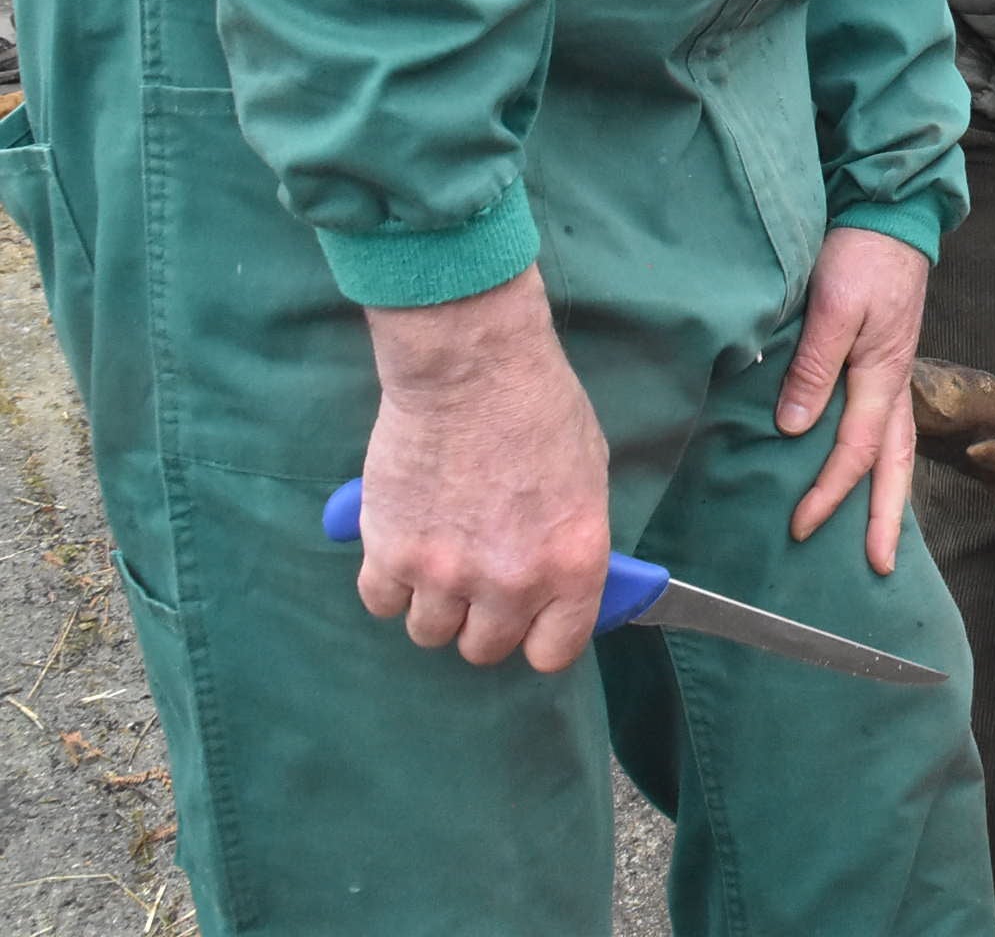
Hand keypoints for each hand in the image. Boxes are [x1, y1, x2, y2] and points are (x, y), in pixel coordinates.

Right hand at [356, 266, 610, 670]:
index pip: (554, 652)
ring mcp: (446, 573)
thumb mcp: (588, 479)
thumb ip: (569, 543)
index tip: (530, 620)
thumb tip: (557, 581)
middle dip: (482, 620)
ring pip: (428, 632)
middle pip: (484, 649)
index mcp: (574, 565)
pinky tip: (403, 547)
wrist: (472, 367)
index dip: (539, 637)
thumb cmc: (540, 408)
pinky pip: (381, 602)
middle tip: (479, 581)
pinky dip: (389, 582)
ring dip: (434, 603)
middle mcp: (511, 582)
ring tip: (439, 556)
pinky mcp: (390, 553)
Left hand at [778, 226, 929, 572]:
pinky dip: (881, 462)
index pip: (856, 451)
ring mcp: (893, 376)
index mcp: (882, 375)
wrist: (890, 217)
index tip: (802, 525)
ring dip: (888, 497)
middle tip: (880, 565)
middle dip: (887, 518)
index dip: (830, 492)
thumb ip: (815, 368)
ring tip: (882, 538)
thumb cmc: (861, 257)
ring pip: (896, 450)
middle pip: (895, 465)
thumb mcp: (833, 307)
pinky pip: (887, 428)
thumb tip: (796, 429)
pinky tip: (867, 475)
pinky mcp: (884, 364)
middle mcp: (893, 384)